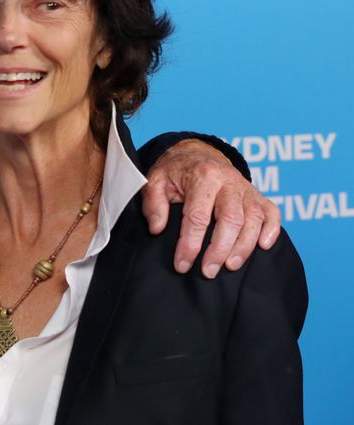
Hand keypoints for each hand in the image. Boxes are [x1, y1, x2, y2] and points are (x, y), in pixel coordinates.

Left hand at [141, 139, 280, 277]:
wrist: (195, 153)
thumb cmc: (175, 171)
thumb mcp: (155, 181)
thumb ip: (153, 204)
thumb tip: (157, 228)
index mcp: (202, 176)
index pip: (197, 216)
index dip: (190, 244)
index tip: (182, 264)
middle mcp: (228, 181)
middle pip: (231, 219)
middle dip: (219, 249)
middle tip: (208, 271)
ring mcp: (245, 188)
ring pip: (253, 219)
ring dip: (244, 246)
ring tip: (230, 266)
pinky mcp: (257, 195)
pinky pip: (272, 212)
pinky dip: (271, 230)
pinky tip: (262, 246)